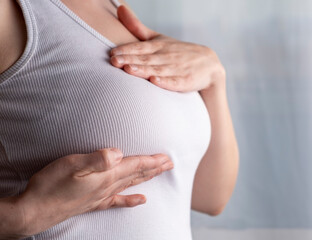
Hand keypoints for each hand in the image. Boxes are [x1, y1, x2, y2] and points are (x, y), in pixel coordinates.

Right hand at [16, 148, 172, 235]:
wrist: (35, 210)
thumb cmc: (51, 185)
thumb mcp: (72, 165)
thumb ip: (97, 159)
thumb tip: (118, 152)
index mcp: (106, 176)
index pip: (135, 165)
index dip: (152, 161)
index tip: (167, 158)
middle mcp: (107, 187)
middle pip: (137, 175)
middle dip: (155, 168)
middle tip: (170, 164)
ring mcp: (101, 197)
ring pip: (131, 185)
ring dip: (147, 178)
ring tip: (159, 173)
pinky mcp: (93, 204)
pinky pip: (118, 201)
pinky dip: (132, 200)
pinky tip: (141, 201)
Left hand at [109, 5, 225, 92]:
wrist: (209, 64)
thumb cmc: (178, 52)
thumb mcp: (159, 38)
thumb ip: (137, 28)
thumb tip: (120, 9)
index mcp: (159, 46)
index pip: (140, 48)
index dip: (126, 50)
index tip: (112, 53)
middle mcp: (167, 56)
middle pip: (146, 59)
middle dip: (130, 60)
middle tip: (114, 61)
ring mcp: (177, 69)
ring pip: (158, 69)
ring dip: (144, 70)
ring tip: (129, 70)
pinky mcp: (186, 81)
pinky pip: (175, 82)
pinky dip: (166, 82)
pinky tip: (155, 81)